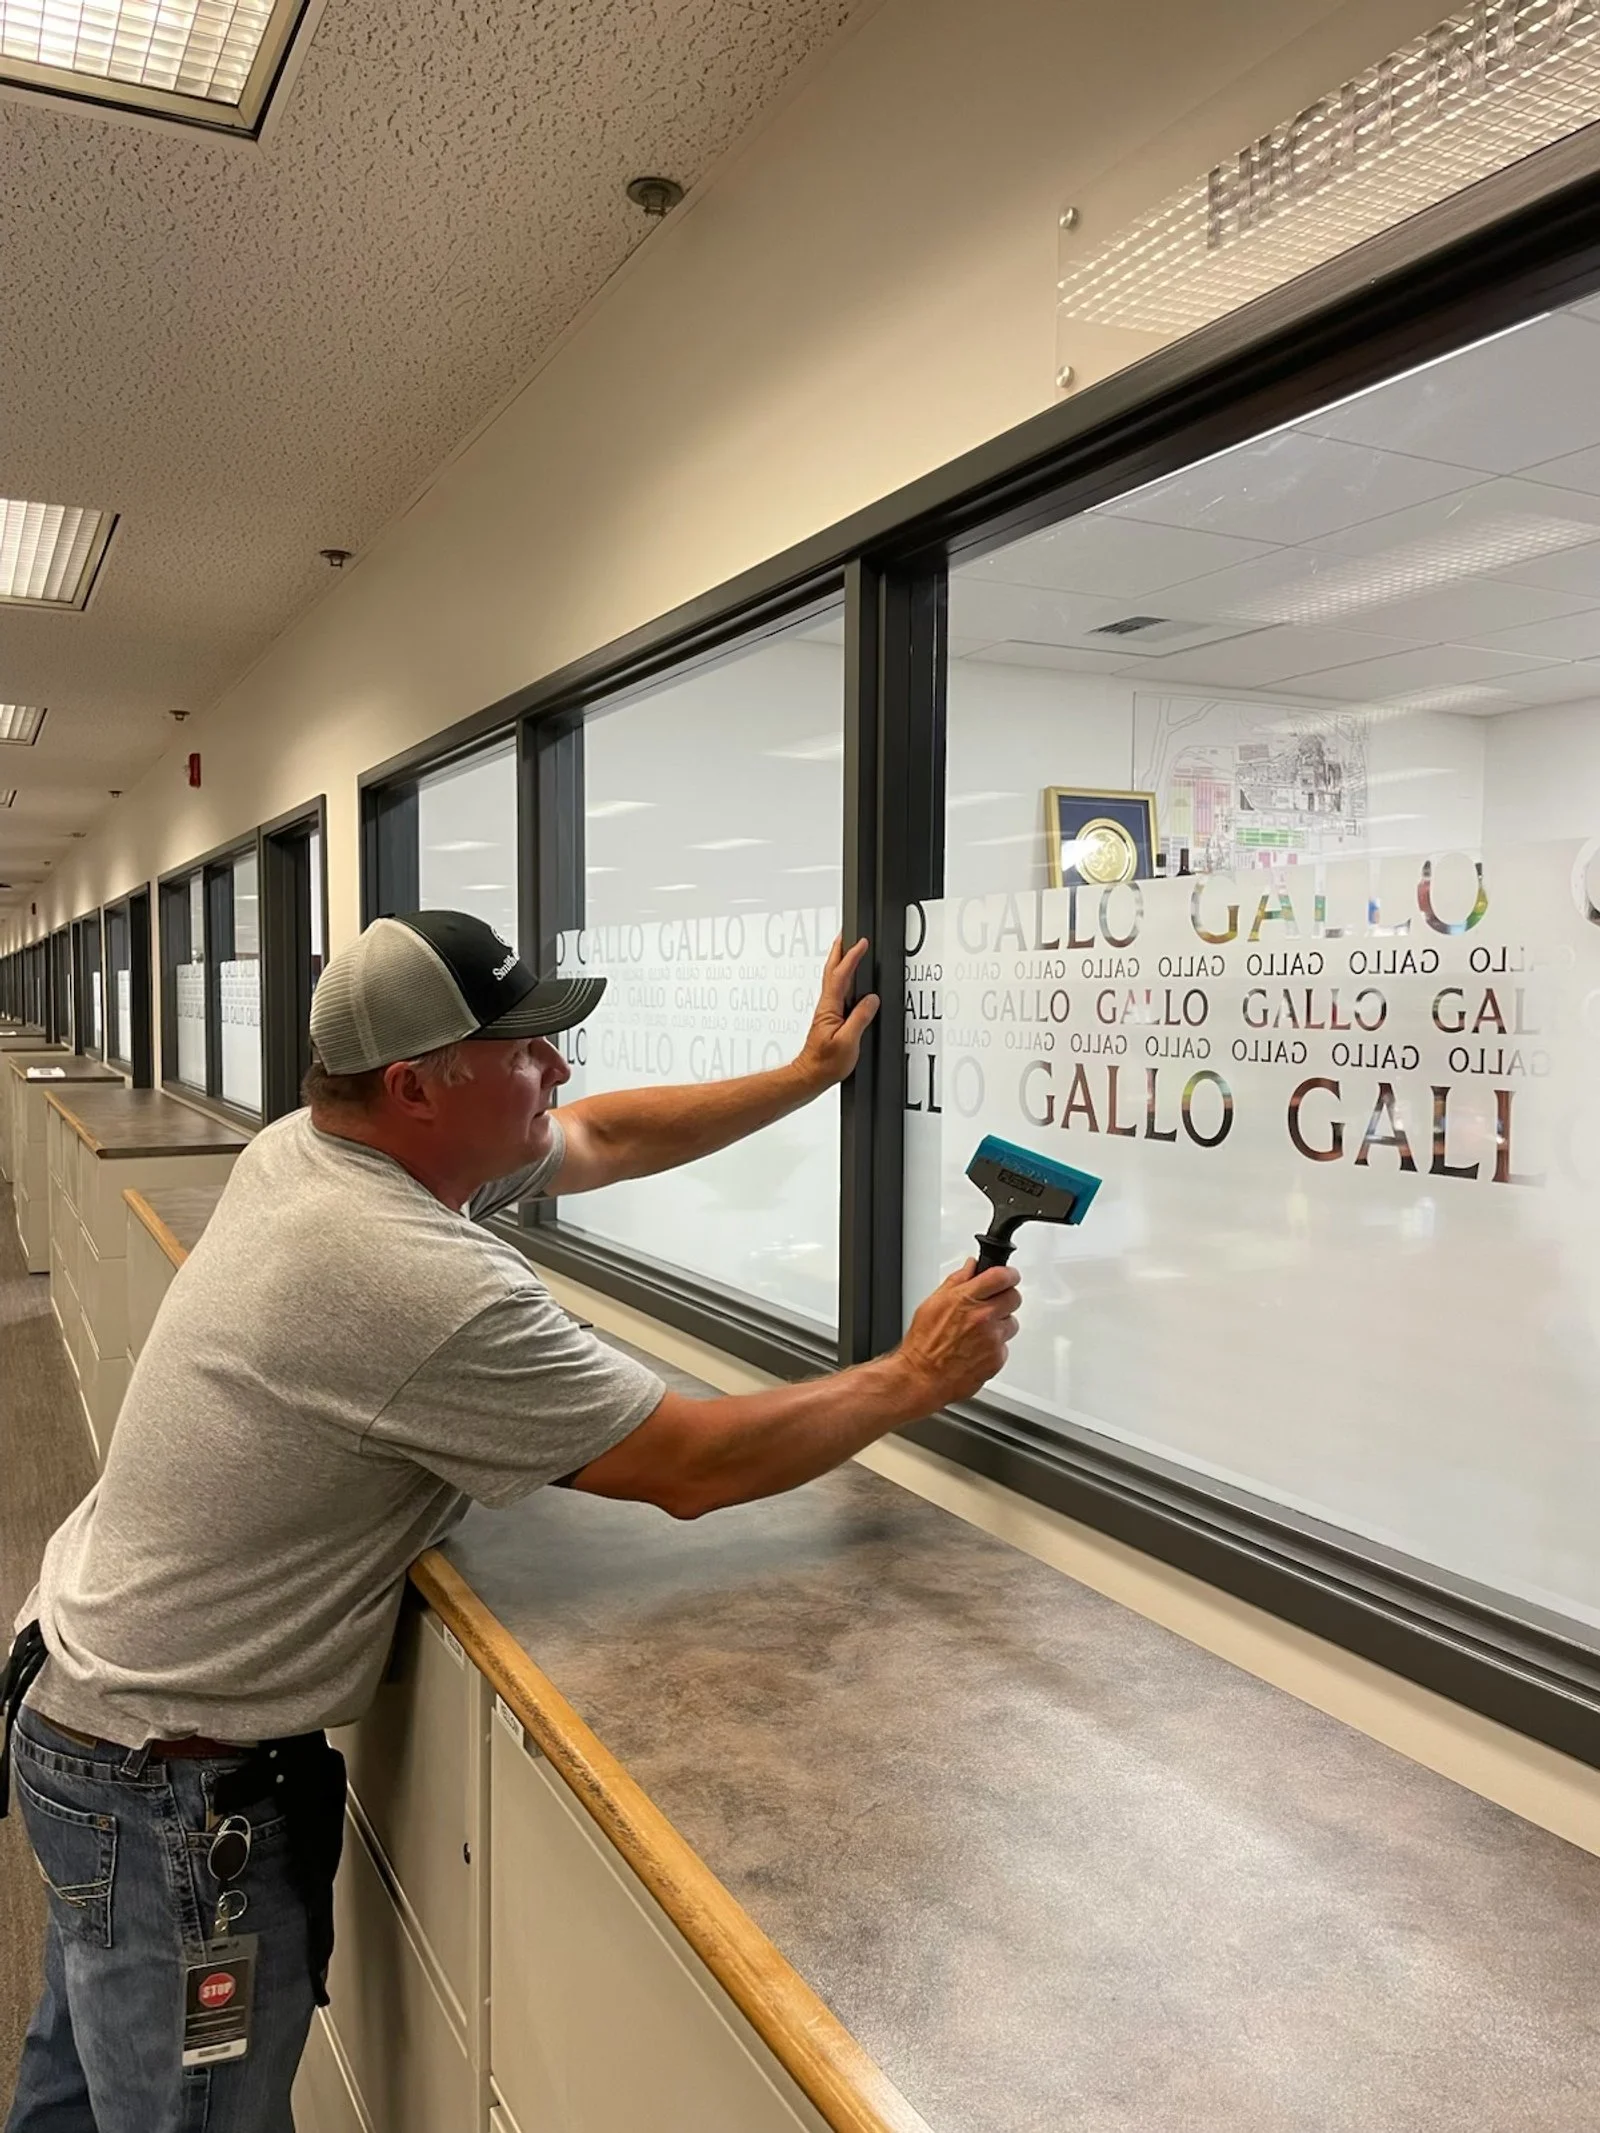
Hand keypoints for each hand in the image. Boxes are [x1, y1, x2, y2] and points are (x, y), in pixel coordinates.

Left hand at [795, 937, 879, 1090]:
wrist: (809, 1076)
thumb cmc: (825, 1064)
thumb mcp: (849, 1042)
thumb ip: (860, 1018)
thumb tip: (871, 1000)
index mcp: (830, 1008)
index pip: (841, 975)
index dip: (851, 957)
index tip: (861, 943)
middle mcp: (827, 1006)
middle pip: (832, 971)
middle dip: (839, 950)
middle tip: (847, 934)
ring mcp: (828, 1012)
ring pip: (834, 980)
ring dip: (840, 962)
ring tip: (848, 950)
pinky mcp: (830, 1019)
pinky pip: (838, 992)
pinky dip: (843, 978)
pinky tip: (849, 981)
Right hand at [895, 1260, 1021, 1408]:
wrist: (922, 1376)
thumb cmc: (923, 1343)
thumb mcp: (933, 1303)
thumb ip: (957, 1281)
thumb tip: (970, 1268)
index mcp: (966, 1299)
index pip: (1001, 1276)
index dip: (1008, 1273)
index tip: (1009, 1275)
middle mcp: (983, 1317)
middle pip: (1014, 1297)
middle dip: (1006, 1298)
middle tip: (994, 1304)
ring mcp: (993, 1338)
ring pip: (1011, 1323)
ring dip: (1000, 1324)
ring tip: (979, 1332)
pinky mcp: (997, 1358)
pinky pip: (1005, 1346)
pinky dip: (995, 1347)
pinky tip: (977, 1349)